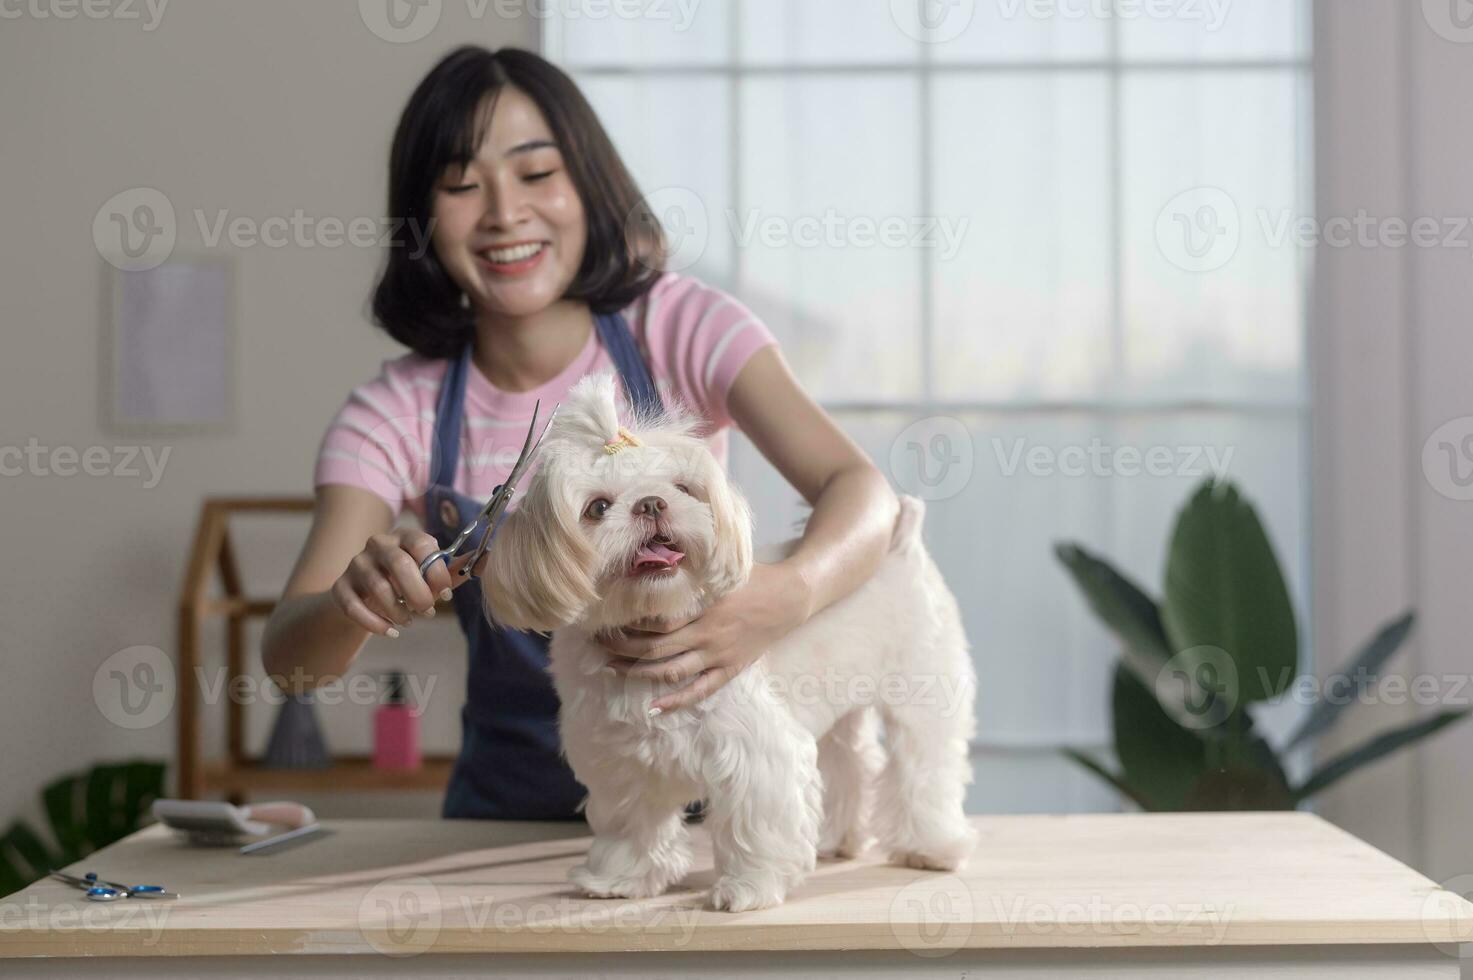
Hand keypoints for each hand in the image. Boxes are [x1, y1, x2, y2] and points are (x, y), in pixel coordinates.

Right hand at [330, 528, 473, 637]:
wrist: (363, 595)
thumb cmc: (405, 583)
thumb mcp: (430, 575)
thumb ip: (454, 570)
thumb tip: (487, 561)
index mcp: (404, 536)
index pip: (423, 544)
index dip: (437, 572)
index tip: (444, 594)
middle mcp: (378, 543)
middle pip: (400, 564)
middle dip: (418, 594)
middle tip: (427, 611)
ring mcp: (356, 564)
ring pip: (378, 588)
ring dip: (398, 611)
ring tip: (409, 621)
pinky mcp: (340, 587)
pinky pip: (354, 606)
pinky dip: (375, 623)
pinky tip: (390, 631)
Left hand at [599, 562, 810, 712]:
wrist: (790, 598)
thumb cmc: (754, 577)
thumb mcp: (722, 567)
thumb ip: (691, 568)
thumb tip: (656, 558)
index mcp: (704, 607)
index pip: (657, 620)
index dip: (628, 622)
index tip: (607, 616)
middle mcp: (708, 635)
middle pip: (655, 648)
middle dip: (622, 648)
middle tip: (598, 643)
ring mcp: (718, 656)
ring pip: (671, 672)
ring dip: (638, 673)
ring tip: (611, 668)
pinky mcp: (729, 670)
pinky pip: (699, 691)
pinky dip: (676, 701)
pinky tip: (653, 708)